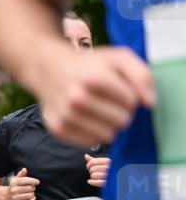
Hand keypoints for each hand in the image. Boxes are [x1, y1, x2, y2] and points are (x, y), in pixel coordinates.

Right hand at [7, 168, 38, 199]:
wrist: (6, 196)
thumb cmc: (14, 187)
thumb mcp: (16, 179)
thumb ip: (21, 174)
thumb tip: (24, 169)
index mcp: (14, 182)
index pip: (25, 180)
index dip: (33, 181)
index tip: (37, 182)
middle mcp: (13, 190)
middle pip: (30, 188)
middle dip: (33, 188)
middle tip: (31, 188)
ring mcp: (15, 198)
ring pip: (30, 195)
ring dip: (32, 194)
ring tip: (30, 193)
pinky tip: (32, 198)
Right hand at [36, 46, 153, 147]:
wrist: (48, 69)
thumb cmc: (88, 65)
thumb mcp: (118, 57)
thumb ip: (141, 75)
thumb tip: (150, 104)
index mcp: (94, 78)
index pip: (131, 102)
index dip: (130, 96)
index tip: (119, 90)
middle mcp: (77, 99)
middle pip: (122, 121)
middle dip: (121, 112)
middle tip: (110, 102)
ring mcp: (66, 116)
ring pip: (108, 136)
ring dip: (108, 125)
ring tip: (98, 111)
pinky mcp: (58, 129)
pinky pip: (90, 142)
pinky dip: (92, 132)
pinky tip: (86, 119)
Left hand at [85, 154, 109, 187]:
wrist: (119, 179)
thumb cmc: (109, 170)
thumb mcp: (103, 163)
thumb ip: (94, 160)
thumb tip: (86, 155)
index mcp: (108, 161)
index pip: (92, 162)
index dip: (88, 165)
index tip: (89, 167)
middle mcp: (109, 167)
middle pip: (92, 169)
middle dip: (91, 171)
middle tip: (95, 173)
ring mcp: (109, 175)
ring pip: (93, 175)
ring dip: (93, 177)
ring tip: (97, 177)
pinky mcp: (108, 183)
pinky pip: (97, 182)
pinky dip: (92, 182)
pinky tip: (90, 181)